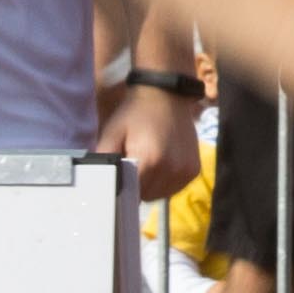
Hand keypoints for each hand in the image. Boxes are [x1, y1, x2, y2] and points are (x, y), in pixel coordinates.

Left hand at [95, 83, 203, 199]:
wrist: (166, 95)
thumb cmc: (134, 114)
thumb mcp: (112, 132)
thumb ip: (104, 159)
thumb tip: (99, 184)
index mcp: (150, 160)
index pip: (131, 193)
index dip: (122, 187)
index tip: (118, 177)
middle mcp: (171, 169)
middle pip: (145, 197)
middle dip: (137, 185)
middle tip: (134, 163)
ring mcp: (185, 171)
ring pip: (160, 195)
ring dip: (152, 186)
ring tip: (148, 162)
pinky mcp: (194, 170)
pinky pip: (174, 188)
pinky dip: (166, 182)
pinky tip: (162, 164)